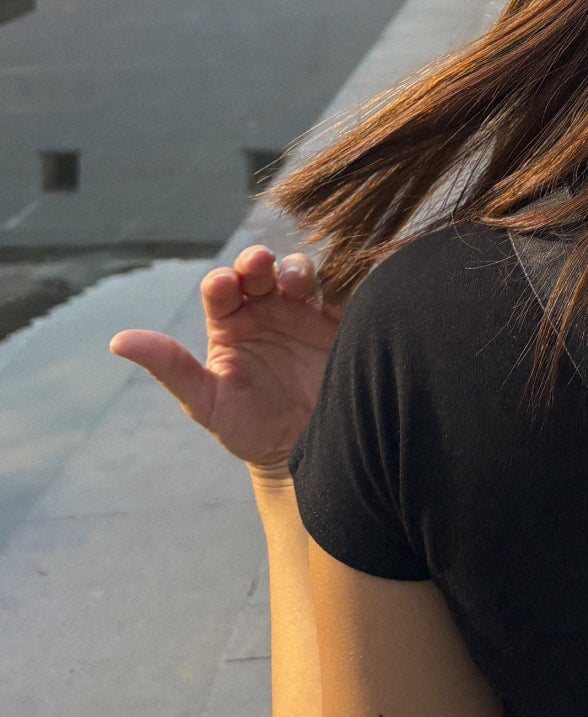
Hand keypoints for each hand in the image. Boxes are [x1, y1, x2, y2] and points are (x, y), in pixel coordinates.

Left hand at [110, 245, 341, 476]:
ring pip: (298, 272)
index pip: (220, 289)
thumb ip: (170, 367)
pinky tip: (333, 288)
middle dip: (257, 262)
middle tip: (259, 265)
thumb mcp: (205, 401)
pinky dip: (338, 281)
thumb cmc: (246, 429)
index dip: (221, 283)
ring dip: (296, 269)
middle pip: (259, 271)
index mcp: (229, 324)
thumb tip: (118, 341)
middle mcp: (264, 310)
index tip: (223, 288)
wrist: (298, 453)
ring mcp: (301, 313)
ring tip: (295, 283)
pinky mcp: (337, 322)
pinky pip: (340, 291)